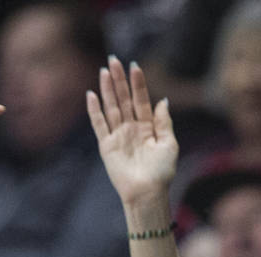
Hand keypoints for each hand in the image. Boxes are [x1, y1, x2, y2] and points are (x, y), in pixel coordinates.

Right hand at [87, 57, 177, 204]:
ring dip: (107, 89)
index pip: (141, 100)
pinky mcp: (107, 146)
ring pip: (111, 107)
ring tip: (104, 71)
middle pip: (124, 99)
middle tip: (114, 59)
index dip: (138, 83)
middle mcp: (131, 129)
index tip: (134, 65)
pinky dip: (95, 111)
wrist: (147, 193)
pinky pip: (99, 125)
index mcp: (148, 128)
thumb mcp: (169, 144)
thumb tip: (162, 100)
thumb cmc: (161, 173)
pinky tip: (91, 95)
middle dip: (119, 80)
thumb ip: (164, 122)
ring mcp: (118, 136)